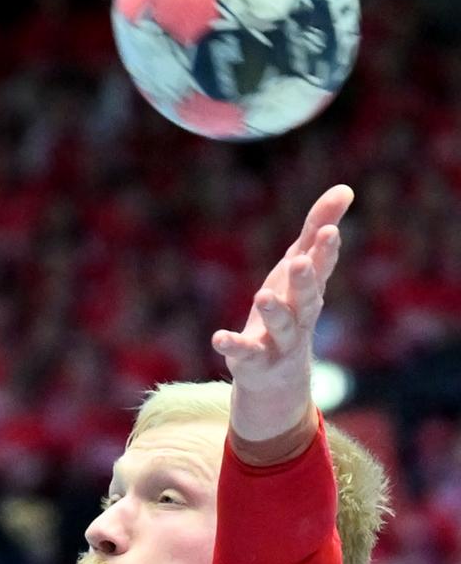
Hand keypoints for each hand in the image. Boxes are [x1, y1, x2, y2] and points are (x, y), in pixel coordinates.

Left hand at [212, 184, 351, 442]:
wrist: (277, 374)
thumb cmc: (290, 309)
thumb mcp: (299, 269)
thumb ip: (316, 230)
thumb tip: (344, 188)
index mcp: (310, 291)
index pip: (322, 268)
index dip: (326, 251)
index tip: (329, 231)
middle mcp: (301, 316)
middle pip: (306, 298)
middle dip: (305, 280)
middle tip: (301, 262)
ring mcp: (279, 342)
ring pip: (281, 327)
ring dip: (274, 312)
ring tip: (263, 295)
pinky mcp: (254, 361)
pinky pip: (245, 354)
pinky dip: (233, 346)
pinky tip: (218, 338)